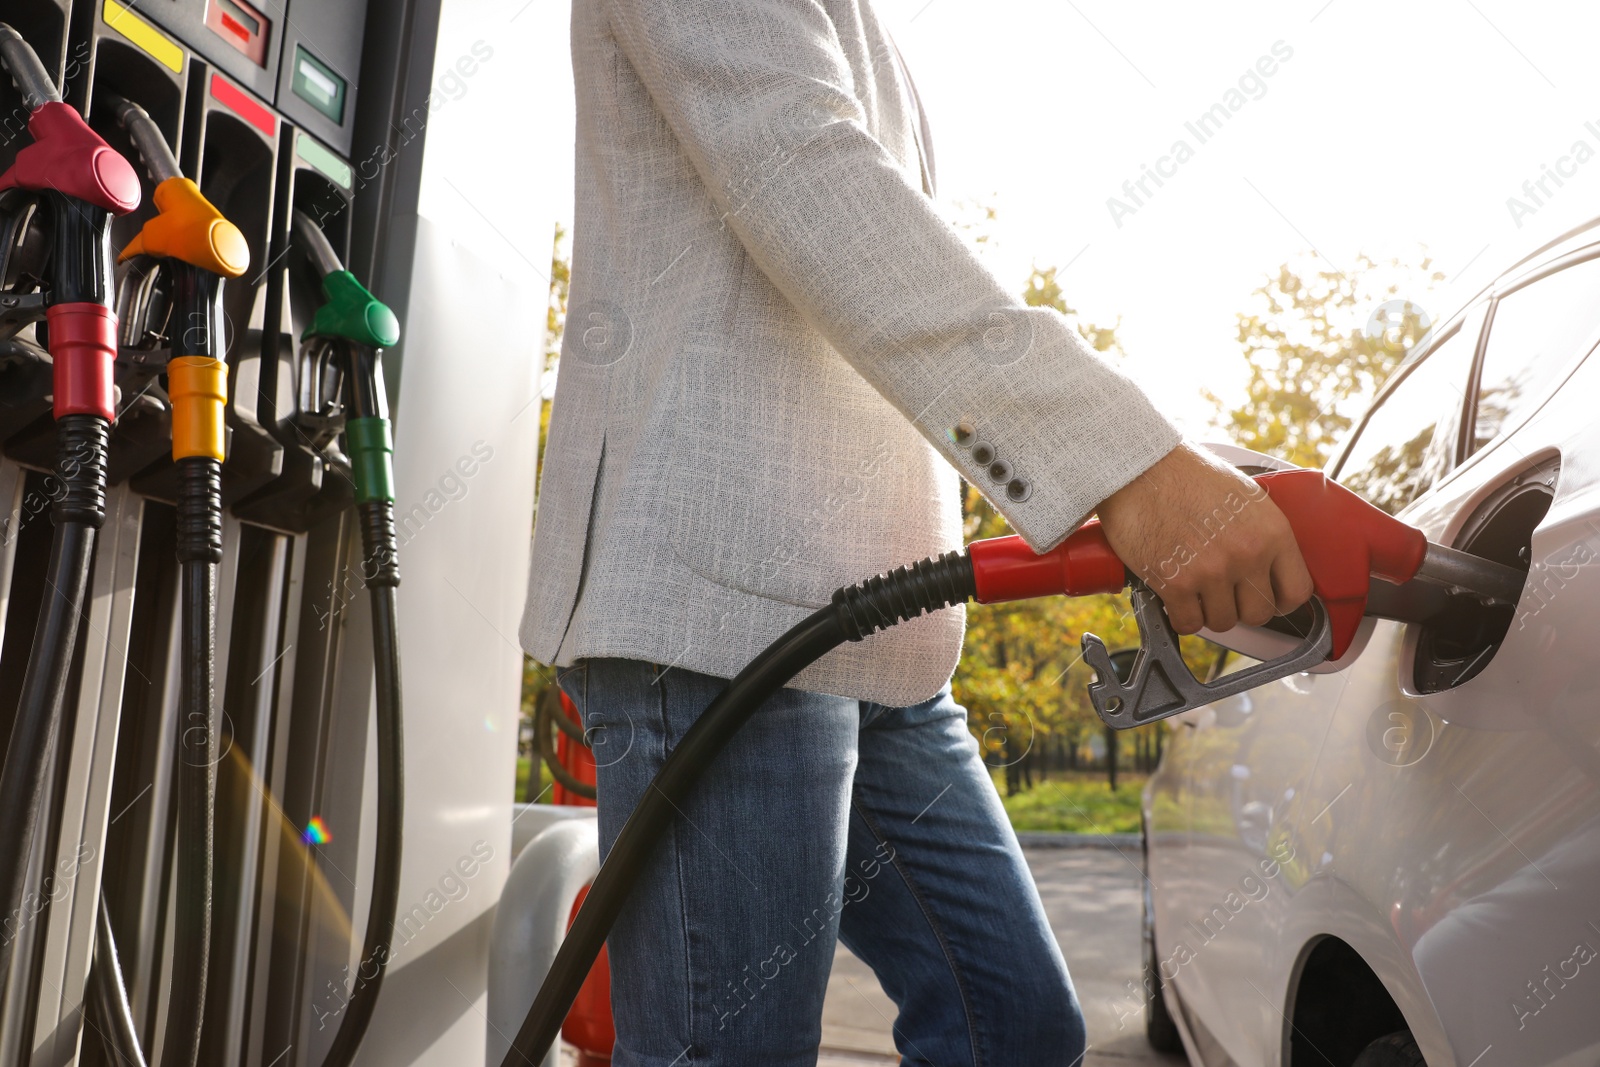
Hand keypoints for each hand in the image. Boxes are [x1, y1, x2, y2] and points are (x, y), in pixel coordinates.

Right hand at [1095, 442, 1313, 634]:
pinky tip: (1176, 598)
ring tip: (1196, 590)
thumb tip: (1270, 563)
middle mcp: (1247, 554)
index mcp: (1271, 531)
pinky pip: (1188, 623)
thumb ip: (1262, 532)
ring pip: (1223, 622)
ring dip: (1208, 611)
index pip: (1296, 591)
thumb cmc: (1186, 474)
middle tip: (1224, 593)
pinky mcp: (1175, 583)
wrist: (1140, 467)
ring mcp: (1211, 571)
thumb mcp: (1244, 495)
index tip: (1268, 599)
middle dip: (1240, 607)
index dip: (1280, 600)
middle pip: (1258, 614)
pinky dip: (1181, 616)